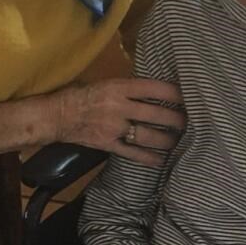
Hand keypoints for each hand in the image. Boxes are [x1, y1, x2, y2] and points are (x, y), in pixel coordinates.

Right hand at [56, 78, 184, 167]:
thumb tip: (152, 90)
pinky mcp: (108, 144)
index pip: (154, 89)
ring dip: (167, 140)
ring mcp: (114, 128)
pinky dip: (148, 158)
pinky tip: (161, 161)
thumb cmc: (80, 94)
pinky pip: (133, 153)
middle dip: (176, 119)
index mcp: (118, 87)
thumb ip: (127, 88)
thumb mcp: (104, 83)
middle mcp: (119, 107)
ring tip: (179, 140)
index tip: (189, 96)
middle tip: (189, 122)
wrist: (56, 116)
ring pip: (148, 136)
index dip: (174, 93)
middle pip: (156, 115)